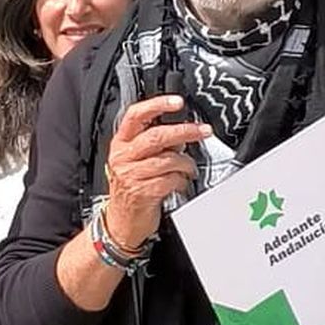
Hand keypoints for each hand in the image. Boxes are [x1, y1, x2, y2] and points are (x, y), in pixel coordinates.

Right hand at [102, 96, 210, 251]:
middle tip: (203, 131)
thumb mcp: (135, 160)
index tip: (177, 102)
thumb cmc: (131, 188)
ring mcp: (131, 175)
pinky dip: (181, 181)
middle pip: (157, 136)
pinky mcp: (142, 192)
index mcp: (121, 143)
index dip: (157, 105)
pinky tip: (180, 183)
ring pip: (168, 159)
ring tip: (190, 168)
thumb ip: (154, 144)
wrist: (121, 221)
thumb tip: (181, 132)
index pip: (135, 115)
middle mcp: (123, 157)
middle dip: (185, 131)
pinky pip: (170, 180)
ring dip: (186, 163)